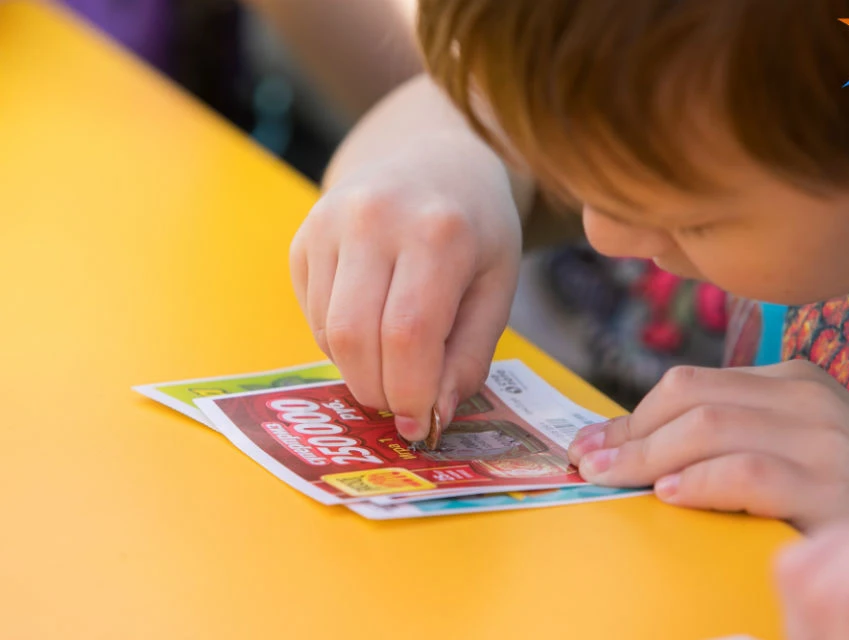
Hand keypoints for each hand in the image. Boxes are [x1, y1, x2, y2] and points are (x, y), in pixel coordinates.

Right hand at [290, 137, 521, 440]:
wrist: (433, 158)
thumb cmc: (476, 230)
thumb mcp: (496, 289)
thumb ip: (469, 357)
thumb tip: (432, 416)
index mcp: (438, 232)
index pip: (408, 334)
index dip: (409, 392)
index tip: (419, 423)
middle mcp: (374, 218)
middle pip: (356, 336)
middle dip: (377, 390)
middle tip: (400, 405)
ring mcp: (328, 223)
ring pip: (327, 331)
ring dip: (358, 370)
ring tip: (392, 363)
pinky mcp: (303, 237)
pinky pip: (312, 315)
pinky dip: (340, 343)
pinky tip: (371, 325)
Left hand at [568, 360, 848, 529]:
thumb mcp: (796, 445)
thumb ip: (733, 435)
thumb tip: (641, 449)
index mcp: (790, 381)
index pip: (690, 384)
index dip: (631, 415)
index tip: (592, 444)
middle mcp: (804, 396)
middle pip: (689, 398)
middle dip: (628, 433)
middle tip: (589, 464)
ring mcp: (822, 436)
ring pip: (708, 428)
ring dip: (645, 456)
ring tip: (610, 479)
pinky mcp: (831, 483)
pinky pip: (746, 471)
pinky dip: (699, 481)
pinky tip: (670, 496)